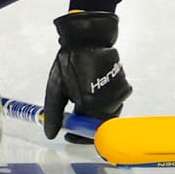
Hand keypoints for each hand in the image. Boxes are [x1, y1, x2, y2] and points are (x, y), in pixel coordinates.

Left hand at [41, 11, 130, 140]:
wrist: (87, 36)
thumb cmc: (70, 60)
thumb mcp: (56, 88)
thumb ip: (54, 113)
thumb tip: (51, 134)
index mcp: (91, 102)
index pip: (91, 132)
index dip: (80, 137)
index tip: (69, 135)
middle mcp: (110, 100)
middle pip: (101, 124)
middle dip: (87, 124)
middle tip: (73, 119)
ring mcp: (119, 92)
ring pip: (108, 113)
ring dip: (94, 113)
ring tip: (79, 102)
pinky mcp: (123, 84)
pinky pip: (114, 101)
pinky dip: (102, 102)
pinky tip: (90, 92)